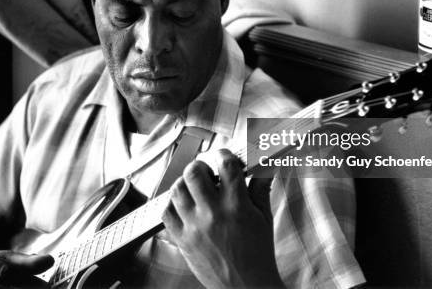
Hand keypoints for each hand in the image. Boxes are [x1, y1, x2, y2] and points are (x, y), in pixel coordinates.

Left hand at [162, 149, 284, 288]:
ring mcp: (195, 226)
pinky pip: (167, 213)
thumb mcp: (264, 218)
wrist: (246, 287)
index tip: (223, 157)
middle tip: (205, 171)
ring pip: (177, 189)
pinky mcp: (182, 240)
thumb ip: (260, 188)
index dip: (223, 154)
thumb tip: (264, 166)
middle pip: (194, 172)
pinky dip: (171, 204)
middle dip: (200, 166)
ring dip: (184, 183)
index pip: (225, 165)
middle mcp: (213, 213)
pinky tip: (182, 205)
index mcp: (237, 205)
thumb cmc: (258, 255)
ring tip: (193, 187)